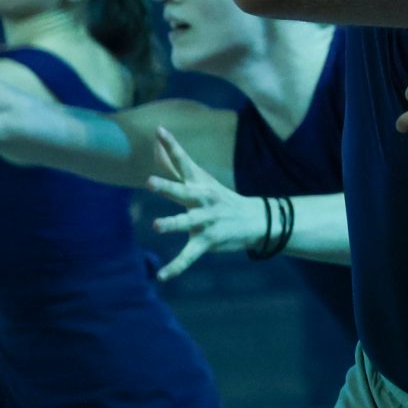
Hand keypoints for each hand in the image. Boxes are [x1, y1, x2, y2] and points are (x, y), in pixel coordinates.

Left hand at [146, 127, 265, 281]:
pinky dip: (175, 267)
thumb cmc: (219, 198)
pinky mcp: (208, 240)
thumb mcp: (200, 180)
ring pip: (187, 221)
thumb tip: (157, 143)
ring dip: (173, 223)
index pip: (183, 161)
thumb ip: (175, 165)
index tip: (159, 130)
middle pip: (183, 191)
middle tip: (150, 182)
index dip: (171, 146)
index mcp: (199, 184)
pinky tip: (162, 277)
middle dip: (167, 186)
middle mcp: (203, 199)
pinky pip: (189, 256)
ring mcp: (206, 220)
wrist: (257, 219)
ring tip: (157, 225)